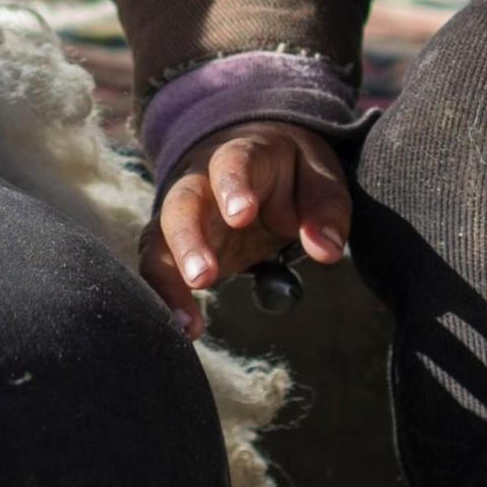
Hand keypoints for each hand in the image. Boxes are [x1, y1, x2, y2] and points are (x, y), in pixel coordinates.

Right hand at [150, 121, 353, 334]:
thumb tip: (327, 251)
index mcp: (241, 156)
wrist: (254, 165)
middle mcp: (200, 183)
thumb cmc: (290, 172)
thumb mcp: (319, 177)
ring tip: (186, 322)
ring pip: (158, 240)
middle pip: (182, 203)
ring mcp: (183, 215)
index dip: (233, 187)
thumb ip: (325, 209)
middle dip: (188, 239)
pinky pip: (159, 268)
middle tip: (203, 277)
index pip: (231, 163)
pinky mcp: (174, 246)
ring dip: (166, 280)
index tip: (241, 216)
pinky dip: (166, 299)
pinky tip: (185, 330)